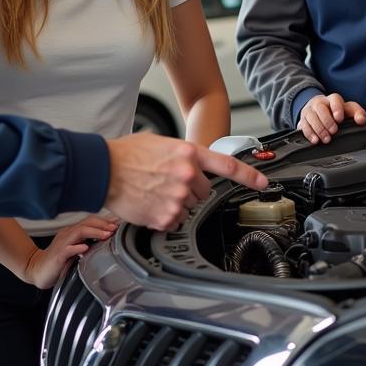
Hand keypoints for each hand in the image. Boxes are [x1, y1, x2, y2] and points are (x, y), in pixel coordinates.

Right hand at [26, 216, 117, 289]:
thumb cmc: (58, 261)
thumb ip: (88, 243)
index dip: (104, 221)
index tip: (118, 224)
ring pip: (79, 232)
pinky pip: (68, 249)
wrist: (38, 270)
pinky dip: (78, 247)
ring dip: (95, 232)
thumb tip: (106, 240)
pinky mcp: (58, 256)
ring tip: (107, 234)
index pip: (90, 221)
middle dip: (103, 224)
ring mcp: (62, 244)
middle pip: (86, 222)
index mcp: (72, 232)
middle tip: (115, 228)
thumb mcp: (75, 249)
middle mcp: (67, 234)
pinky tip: (86, 248)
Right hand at [105, 132, 267, 229]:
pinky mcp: (165, 216)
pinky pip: (174, 221)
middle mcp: (187, 175)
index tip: (262, 183)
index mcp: (188, 153)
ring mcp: (177, 198)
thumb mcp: (161, 144)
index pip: (227, 165)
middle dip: (191, 189)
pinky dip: (165, 216)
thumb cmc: (126, 155)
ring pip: (189, 207)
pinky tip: (150, 203)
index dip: (249, 176)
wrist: (103, 169)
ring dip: (177, 203)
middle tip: (168, 183)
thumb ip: (182, 155)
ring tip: (155, 191)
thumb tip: (191, 165)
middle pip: (205, 192)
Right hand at [298, 93, 365, 144]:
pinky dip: (309, 134)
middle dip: (327, 120)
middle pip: (320, 107)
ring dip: (319, 129)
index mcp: (333, 99)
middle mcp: (319, 102)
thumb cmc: (336, 111)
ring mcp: (310, 110)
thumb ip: (358, 113)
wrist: (319, 109)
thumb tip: (361, 120)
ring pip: (311, 116)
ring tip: (326, 139)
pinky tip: (315, 140)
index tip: (339, 118)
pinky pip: (303, 125)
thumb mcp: (348, 110)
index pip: (334, 99)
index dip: (336, 108)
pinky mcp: (303, 119)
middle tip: (333, 131)